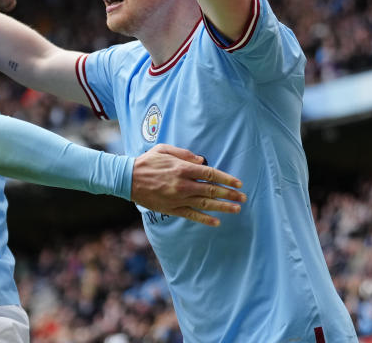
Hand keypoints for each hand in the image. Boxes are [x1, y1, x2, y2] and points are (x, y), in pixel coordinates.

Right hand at [130, 144, 245, 226]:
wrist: (128, 179)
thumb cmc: (147, 161)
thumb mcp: (165, 149)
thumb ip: (185, 154)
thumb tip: (202, 161)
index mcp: (182, 168)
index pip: (211, 174)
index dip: (227, 179)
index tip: (238, 183)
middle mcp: (183, 184)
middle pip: (211, 190)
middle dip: (230, 194)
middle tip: (243, 198)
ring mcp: (178, 198)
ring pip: (205, 204)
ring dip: (222, 207)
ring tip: (236, 209)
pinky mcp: (172, 209)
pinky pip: (191, 215)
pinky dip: (205, 219)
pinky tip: (216, 222)